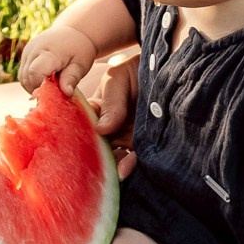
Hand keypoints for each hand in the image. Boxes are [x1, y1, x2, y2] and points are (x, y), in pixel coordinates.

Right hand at [17, 21, 99, 95]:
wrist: (73, 31)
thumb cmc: (79, 49)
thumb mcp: (81, 64)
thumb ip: (72, 78)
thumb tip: (67, 93)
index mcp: (49, 51)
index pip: (35, 72)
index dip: (42, 87)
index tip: (55, 91)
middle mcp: (34, 50)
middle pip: (27, 78)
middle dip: (39, 89)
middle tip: (54, 91)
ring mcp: (27, 51)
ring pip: (23, 78)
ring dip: (33, 86)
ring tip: (50, 85)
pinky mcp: (25, 54)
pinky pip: (23, 74)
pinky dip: (31, 81)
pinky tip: (45, 80)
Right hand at [80, 50, 137, 174]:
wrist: (170, 72)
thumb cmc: (138, 71)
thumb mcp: (118, 79)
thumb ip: (111, 101)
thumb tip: (101, 129)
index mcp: (98, 109)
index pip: (83, 124)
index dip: (77, 135)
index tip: (73, 145)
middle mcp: (110, 126)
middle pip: (97, 146)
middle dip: (92, 158)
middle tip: (87, 168)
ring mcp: (125, 136)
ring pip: (114, 155)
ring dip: (110, 166)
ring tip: (110, 173)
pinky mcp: (143, 144)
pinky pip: (133, 158)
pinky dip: (128, 166)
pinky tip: (124, 170)